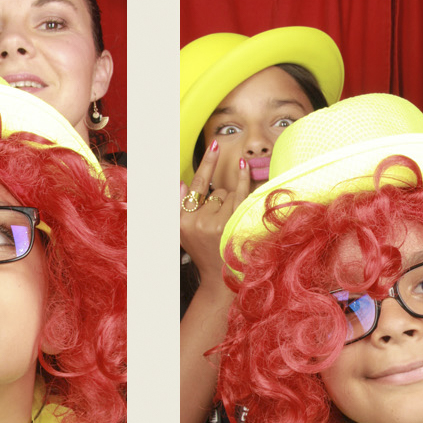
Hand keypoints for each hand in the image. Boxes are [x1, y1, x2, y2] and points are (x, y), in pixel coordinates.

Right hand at [179, 141, 252, 288]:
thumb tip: (180, 182)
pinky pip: (240, 195)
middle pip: (216, 192)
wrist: (220, 279)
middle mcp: (195, 221)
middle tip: (221, 226)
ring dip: (233, 206)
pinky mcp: (231, 226)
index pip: (195, 185)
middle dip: (222, 202)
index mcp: (182, 221)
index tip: (215, 144)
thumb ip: (179, 207)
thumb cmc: (205, 253)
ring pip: (229, 195)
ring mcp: (214, 224)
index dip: (206, 163)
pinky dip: (243, 180)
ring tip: (229, 227)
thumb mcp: (184, 233)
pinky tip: (243, 166)